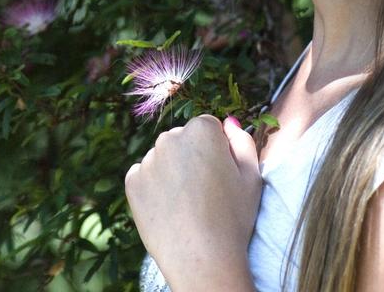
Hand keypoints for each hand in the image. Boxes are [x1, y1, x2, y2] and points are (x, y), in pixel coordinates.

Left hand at [125, 114, 262, 290]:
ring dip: (172, 171)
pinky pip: (145, 175)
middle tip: (205, 192)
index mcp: (201, 130)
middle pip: (182, 140)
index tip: (221, 174)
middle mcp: (170, 138)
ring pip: (163, 158)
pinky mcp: (132, 182)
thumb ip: (242, 142)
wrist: (201, 259)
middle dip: (192, 156)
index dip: (217, 150)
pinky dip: (154, 187)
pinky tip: (170, 209)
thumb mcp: (252, 177)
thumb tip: (229, 123)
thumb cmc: (233, 218)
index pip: (208, 127)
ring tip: (187, 204)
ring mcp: (148, 160)